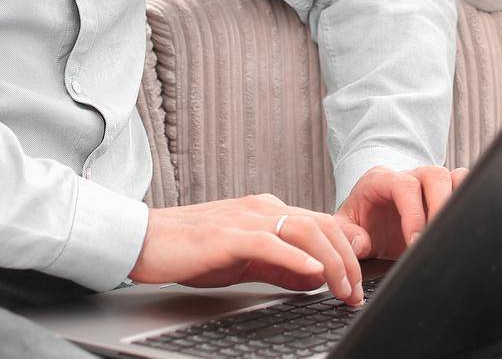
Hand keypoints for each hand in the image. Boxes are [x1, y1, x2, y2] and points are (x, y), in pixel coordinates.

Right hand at [131, 193, 365, 305]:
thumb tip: (315, 278)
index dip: (346, 251)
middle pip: (321, 224)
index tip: (357, 281)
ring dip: (331, 260)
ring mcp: (246, 218)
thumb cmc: (191, 250)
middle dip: (347, 259)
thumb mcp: (245, 261)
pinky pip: (270, 242)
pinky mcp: (228, 234)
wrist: (145, 241)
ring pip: (304, 230)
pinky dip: (296, 257)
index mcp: (268, 211)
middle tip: (356, 292)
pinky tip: (313, 271)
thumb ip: (281, 268)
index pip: (321, 224)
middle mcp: (262, 208)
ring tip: (342, 287)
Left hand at [334, 164, 469, 260]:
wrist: (369, 223)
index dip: (413, 213)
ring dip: (456, 204)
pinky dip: (467, 202)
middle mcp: (408, 176)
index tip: (414, 243)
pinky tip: (458, 228)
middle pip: (434, 175)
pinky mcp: (444, 193)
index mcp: (381, 180)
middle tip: (435, 239)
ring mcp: (428, 183)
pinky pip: (463, 186)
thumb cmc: (359, 223)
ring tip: (449, 234)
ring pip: (454, 177)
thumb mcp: (344, 229)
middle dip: (439, 207)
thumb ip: (346, 235)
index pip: (404, 186)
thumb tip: (360, 242)